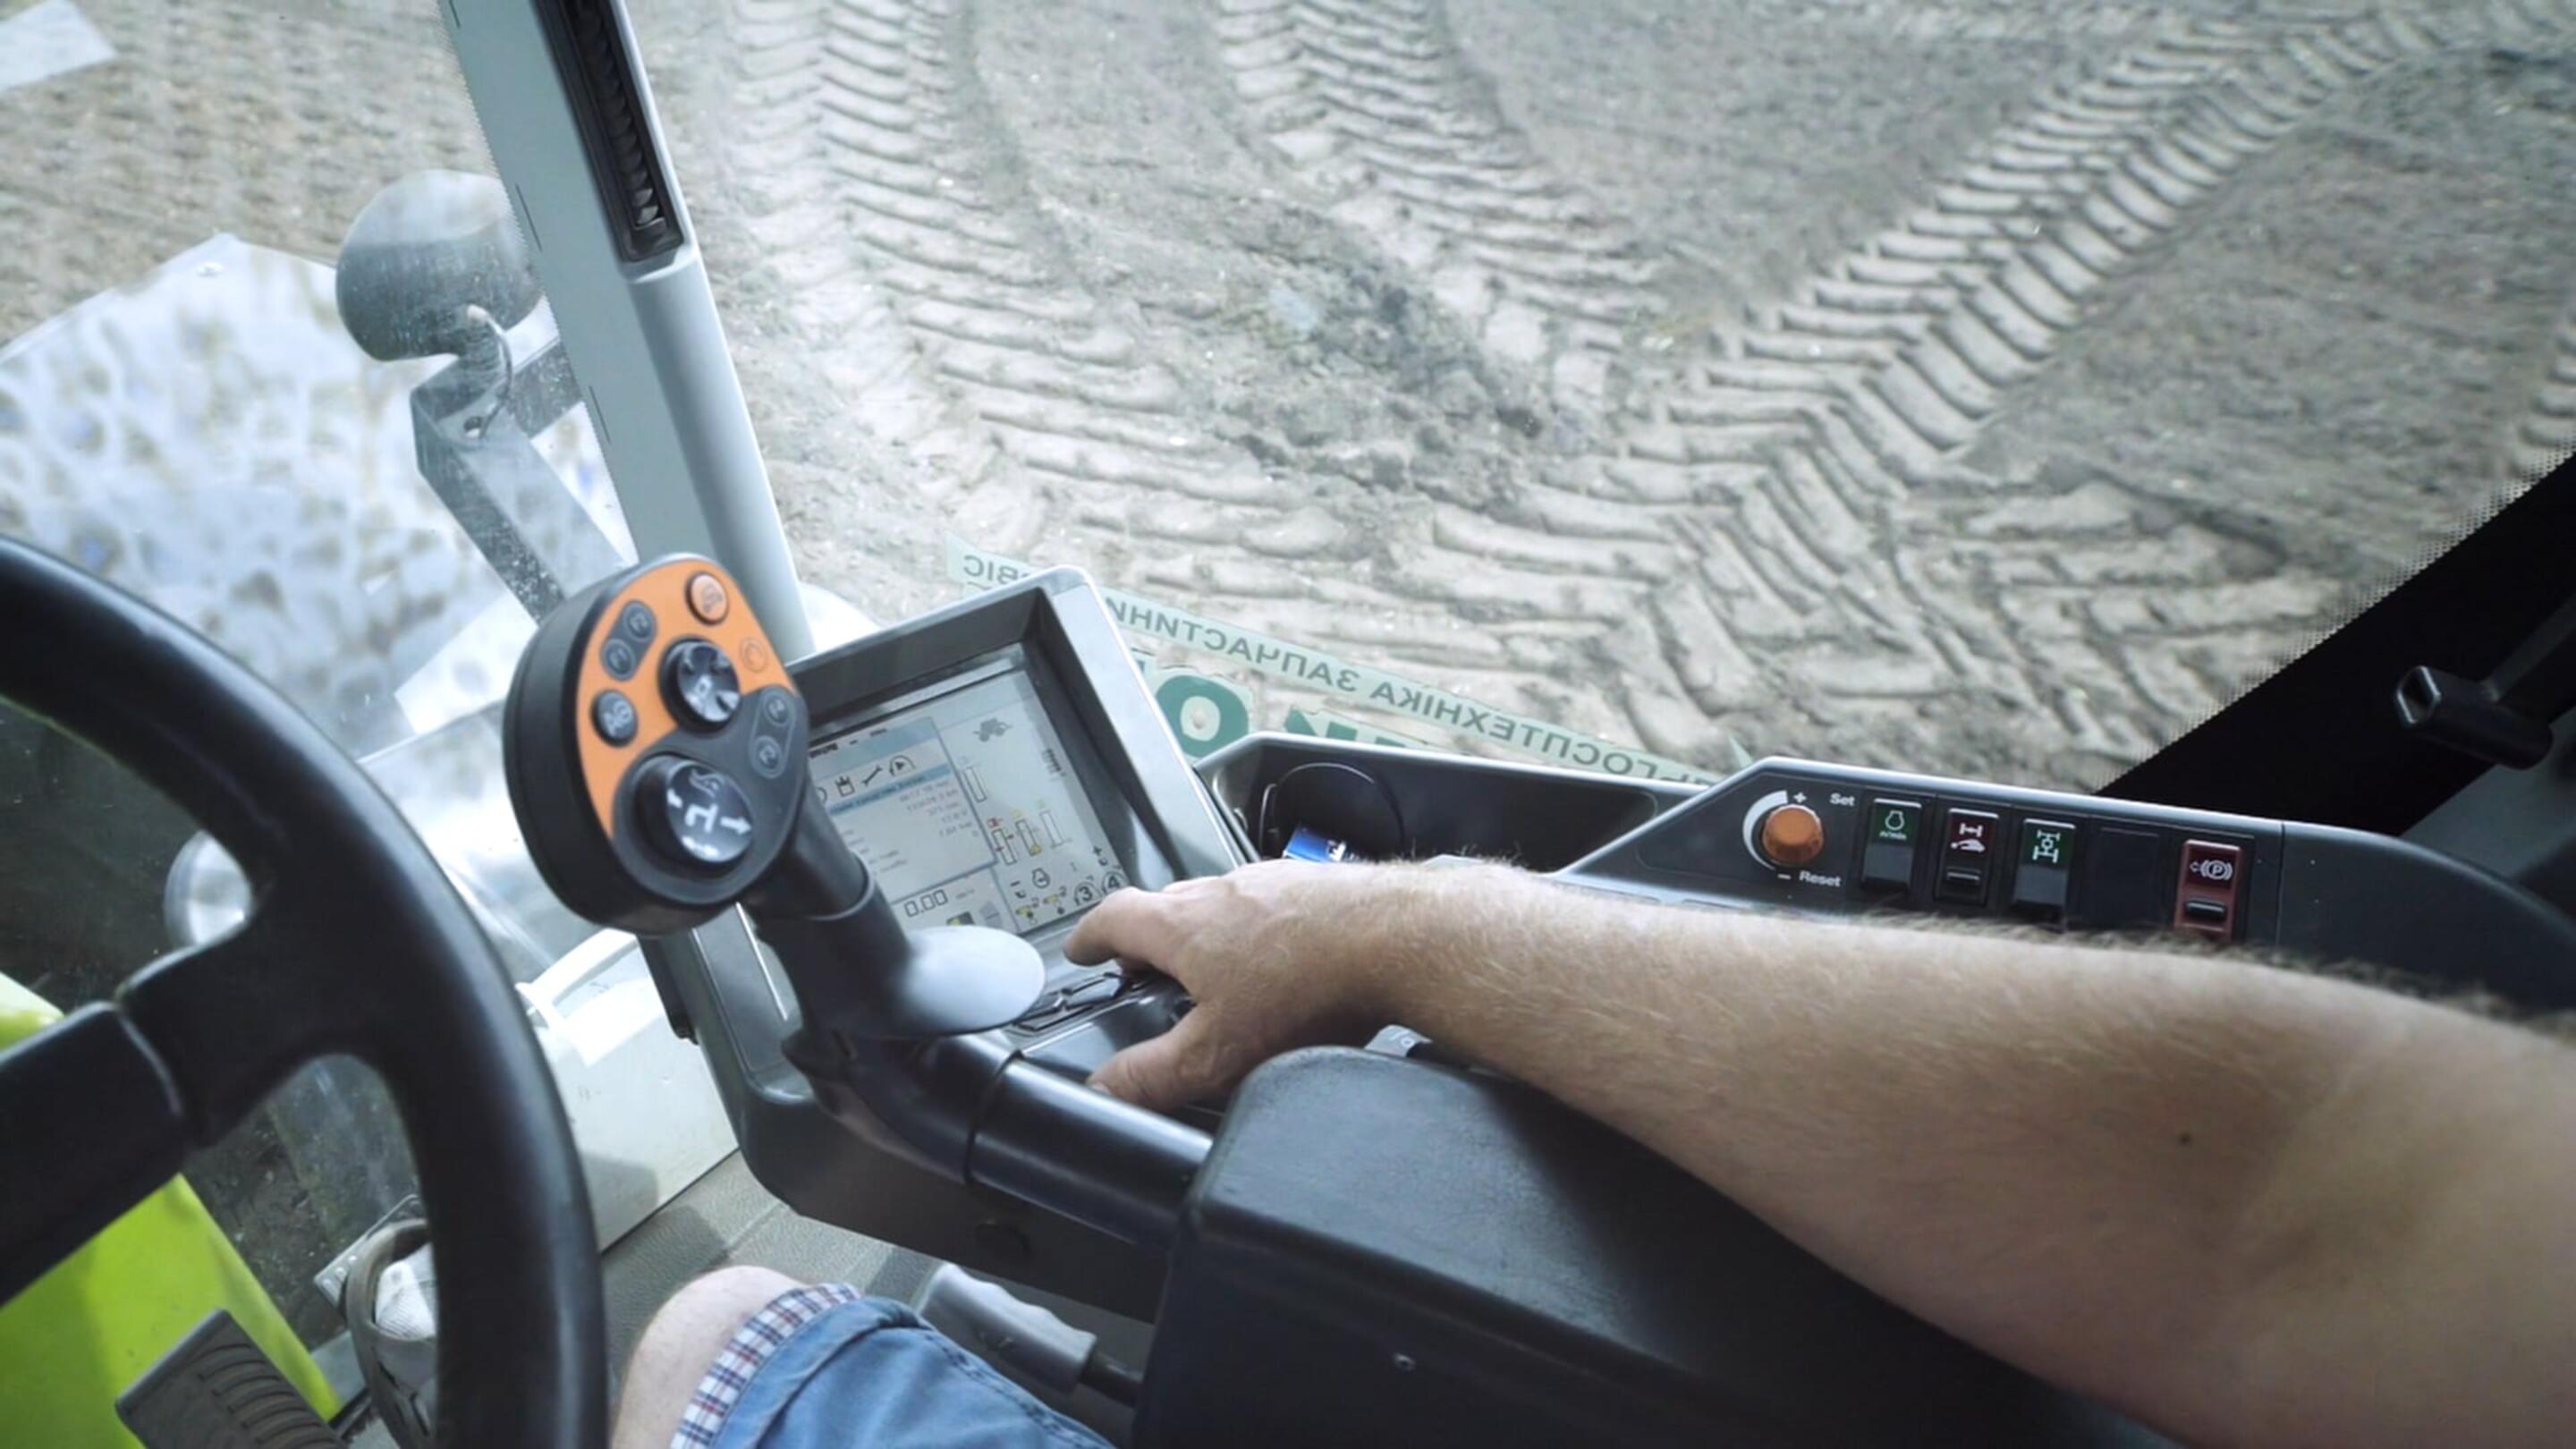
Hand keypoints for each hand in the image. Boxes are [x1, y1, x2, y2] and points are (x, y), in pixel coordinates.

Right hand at [1063, 860, 1428, 1109]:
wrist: (1397, 940)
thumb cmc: (1308, 987)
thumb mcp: (1217, 1053)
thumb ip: (1153, 1076)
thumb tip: (1105, 1089)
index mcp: (1182, 925)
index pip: (1112, 918)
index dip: (1090, 937)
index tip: (1082, 950)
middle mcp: (1222, 891)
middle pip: (1165, 906)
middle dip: (1149, 940)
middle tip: (1146, 973)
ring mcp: (1272, 882)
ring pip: (1222, 903)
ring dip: (1209, 933)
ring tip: (1218, 974)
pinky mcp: (1317, 887)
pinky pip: (1273, 905)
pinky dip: (1262, 931)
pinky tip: (1286, 964)